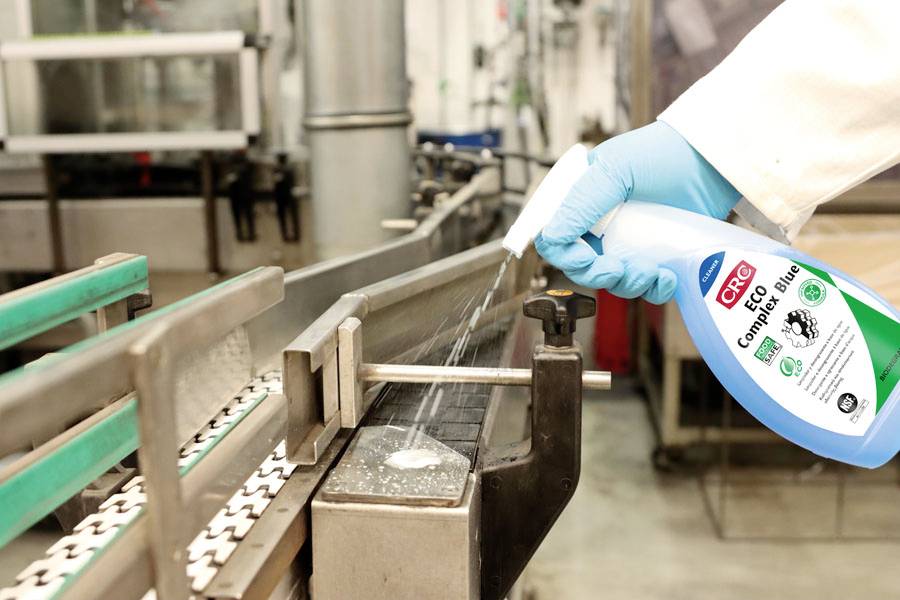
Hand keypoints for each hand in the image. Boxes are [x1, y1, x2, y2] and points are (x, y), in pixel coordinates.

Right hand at [535, 121, 740, 303]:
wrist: (712, 160)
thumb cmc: (663, 152)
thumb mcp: (614, 170)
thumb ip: (581, 204)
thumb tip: (552, 236)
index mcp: (583, 204)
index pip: (556, 240)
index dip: (565, 256)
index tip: (584, 258)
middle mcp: (603, 227)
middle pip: (583, 268)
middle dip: (597, 275)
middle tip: (617, 268)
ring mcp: (631, 243)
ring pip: (614, 282)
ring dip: (629, 284)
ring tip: (651, 270)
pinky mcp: (659, 257)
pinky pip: (647, 287)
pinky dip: (654, 290)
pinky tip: (667, 277)